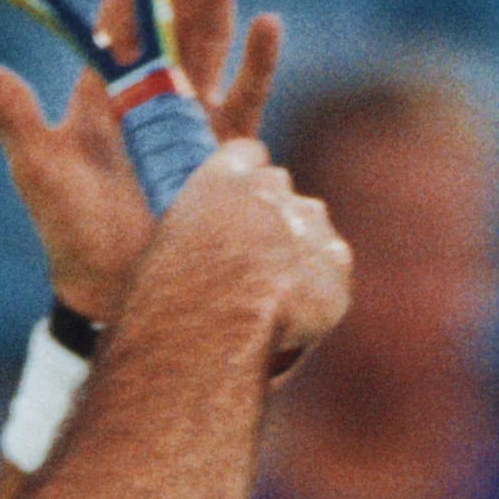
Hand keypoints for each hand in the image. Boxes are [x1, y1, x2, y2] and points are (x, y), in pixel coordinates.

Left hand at [0, 0, 280, 320]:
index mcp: (103, 91)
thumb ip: (6, 109)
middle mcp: (150, 96)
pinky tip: (265, 23)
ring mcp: (191, 120)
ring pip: (210, 40)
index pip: (121, 14)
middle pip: (175, 13)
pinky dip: (257, 60)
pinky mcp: (225, 151)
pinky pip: (246, 96)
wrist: (110, 293)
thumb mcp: (35, 165)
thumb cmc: (68, 232)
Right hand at [140, 138, 350, 369]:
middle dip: (269, 216)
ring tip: (265, 294)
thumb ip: (197, 222)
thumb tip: (208, 232)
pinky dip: (316, 286)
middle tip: (245, 261)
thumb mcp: (162, 247)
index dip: (239, 183)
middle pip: (279, 189)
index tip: (230, 207)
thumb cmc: (167, 303)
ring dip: (296, 249)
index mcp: (223, 177)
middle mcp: (272, 189)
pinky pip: (330, 267)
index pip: (246, 155)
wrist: (207, 343)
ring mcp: (310, 225)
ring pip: (310, 227)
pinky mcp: (336, 265)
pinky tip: (287, 314)